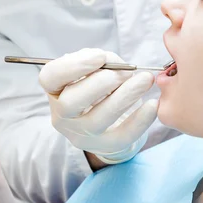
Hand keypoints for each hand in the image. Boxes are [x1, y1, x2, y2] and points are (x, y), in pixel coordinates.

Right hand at [39, 48, 158, 164]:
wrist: (110, 122)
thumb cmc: (100, 88)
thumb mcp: (95, 71)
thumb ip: (101, 62)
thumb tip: (113, 62)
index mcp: (55, 90)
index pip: (50, 77)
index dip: (74, 65)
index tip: (101, 56)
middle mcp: (62, 115)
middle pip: (71, 102)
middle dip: (101, 83)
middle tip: (126, 71)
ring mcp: (81, 134)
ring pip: (97, 120)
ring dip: (125, 96)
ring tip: (145, 80)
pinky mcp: (104, 146)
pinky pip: (122, 136)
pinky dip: (140, 120)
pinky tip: (153, 104)